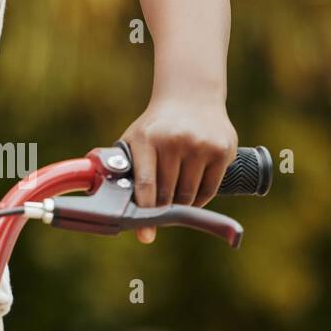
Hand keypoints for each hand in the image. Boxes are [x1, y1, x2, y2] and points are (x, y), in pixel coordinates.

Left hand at [118, 95, 237, 243]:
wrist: (190, 97)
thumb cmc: (156, 126)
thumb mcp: (135, 139)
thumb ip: (126, 169)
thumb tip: (109, 202)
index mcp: (146, 139)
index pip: (145, 184)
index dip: (145, 210)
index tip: (144, 233)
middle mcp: (174, 141)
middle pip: (168, 193)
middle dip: (162, 208)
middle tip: (158, 218)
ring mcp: (200, 145)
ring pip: (189, 194)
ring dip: (181, 205)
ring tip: (174, 203)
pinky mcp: (222, 150)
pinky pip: (210, 189)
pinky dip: (200, 200)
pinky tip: (192, 198)